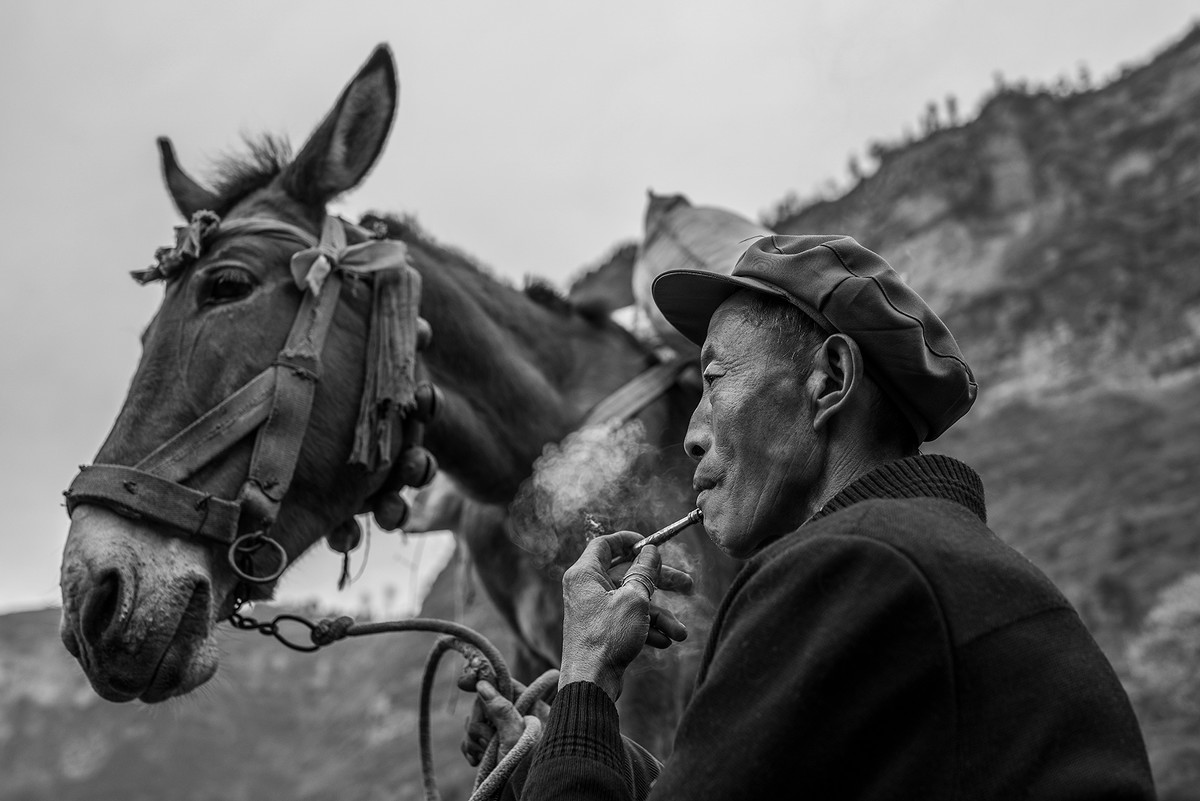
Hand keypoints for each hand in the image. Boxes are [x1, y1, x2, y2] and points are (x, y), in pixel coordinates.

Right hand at [462, 680, 542, 765]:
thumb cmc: (529, 770)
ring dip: (474, 739)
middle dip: (479, 722)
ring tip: (484, 754)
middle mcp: (518, 719)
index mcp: (532, 708)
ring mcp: (503, 734)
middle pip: (485, 704)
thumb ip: (501, 710)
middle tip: (486, 740)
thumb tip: (483, 684)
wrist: (528, 798)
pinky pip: (473, 740)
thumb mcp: (516, 738)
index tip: (464, 682)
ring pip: (476, 723)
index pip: (505, 684)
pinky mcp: (493, 748)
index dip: (485, 681)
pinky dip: (470, 749)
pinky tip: (475, 762)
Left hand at [558, 530, 692, 701]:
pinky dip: (647, 629)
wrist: (591, 683)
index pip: (605, 544)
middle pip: (628, 574)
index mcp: (586, 574)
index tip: (652, 545)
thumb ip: (645, 572)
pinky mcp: (603, 631)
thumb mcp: (633, 599)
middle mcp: (588, 589)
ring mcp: (596, 611)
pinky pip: (629, 621)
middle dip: (660, 581)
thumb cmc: (607, 637)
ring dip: (660, 615)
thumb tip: (651, 552)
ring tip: (680, 633)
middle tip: (688, 585)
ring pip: (634, 602)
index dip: (629, 541)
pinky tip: (665, 641)